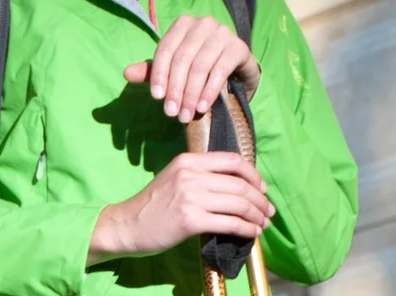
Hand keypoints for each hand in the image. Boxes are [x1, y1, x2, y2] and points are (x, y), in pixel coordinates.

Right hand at [89, 152, 272, 263]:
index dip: (254, 175)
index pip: (233, 161)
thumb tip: (237, 185)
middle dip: (261, 201)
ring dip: (258, 216)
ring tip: (262, 224)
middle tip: (268, 212)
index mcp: (188, 160)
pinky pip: (231, 223)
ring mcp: (191, 197)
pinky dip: (247, 229)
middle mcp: (190, 175)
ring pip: (240, 204)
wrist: (127, 224)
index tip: (262, 189)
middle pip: (241, 185)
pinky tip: (252, 233)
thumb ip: (201, 175)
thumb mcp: (174, 178)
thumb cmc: (153, 205)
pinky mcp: (191, 220)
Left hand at [122, 16, 260, 123]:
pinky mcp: (238, 47)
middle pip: (182, 59)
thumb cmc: (200, 67)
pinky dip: (209, 92)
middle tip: (171, 113)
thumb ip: (152, 71)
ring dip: (190, 94)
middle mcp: (203, 23)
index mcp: (183, 24)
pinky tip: (201, 107)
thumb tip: (126, 74)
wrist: (237, 70)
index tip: (156, 98)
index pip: (165, 49)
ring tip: (185, 115)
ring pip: (200, 67)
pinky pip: (220, 71)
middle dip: (175, 89)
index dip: (159, 74)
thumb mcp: (174, 69)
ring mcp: (223, 33)